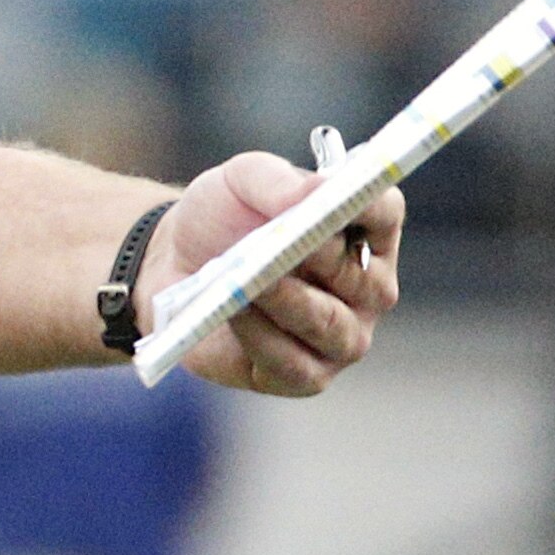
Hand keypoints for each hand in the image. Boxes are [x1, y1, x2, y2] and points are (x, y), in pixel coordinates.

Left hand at [142, 152, 405, 396]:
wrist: (169, 263)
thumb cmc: (222, 217)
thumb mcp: (239, 180)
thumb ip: (276, 179)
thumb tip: (313, 194)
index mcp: (363, 230)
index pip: (386, 212)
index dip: (366, 205)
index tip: (334, 199)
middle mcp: (366, 287)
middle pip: (366, 281)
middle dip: (322, 262)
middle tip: (283, 247)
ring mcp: (341, 336)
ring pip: (332, 327)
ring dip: (289, 304)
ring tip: (249, 284)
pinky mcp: (304, 375)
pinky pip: (294, 364)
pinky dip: (261, 338)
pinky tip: (233, 313)